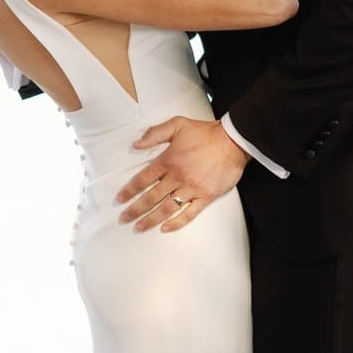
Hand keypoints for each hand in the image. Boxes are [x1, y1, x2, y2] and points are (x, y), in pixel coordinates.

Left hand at [116, 117, 247, 231]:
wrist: (233, 141)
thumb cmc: (205, 133)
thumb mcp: (177, 124)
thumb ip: (155, 133)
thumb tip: (136, 144)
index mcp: (168, 160)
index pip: (143, 179)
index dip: (129, 190)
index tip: (119, 199)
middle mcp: (178, 177)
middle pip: (151, 197)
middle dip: (135, 209)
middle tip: (123, 218)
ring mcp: (192, 188)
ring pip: (167, 208)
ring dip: (151, 219)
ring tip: (139, 227)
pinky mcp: (206, 196)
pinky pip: (189, 213)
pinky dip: (176, 223)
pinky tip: (165, 228)